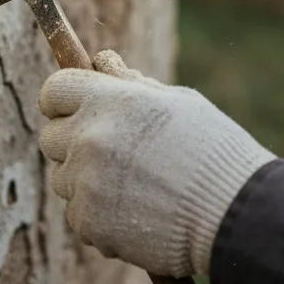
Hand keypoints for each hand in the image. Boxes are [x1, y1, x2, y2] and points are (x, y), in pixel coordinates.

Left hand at [37, 50, 274, 277]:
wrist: (233, 216)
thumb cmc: (213, 152)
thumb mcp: (178, 102)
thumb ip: (131, 84)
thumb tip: (102, 62)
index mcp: (110, 101)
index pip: (54, 90)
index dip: (63, 100)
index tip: (74, 110)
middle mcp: (89, 138)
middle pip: (49, 137)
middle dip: (73, 142)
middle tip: (112, 154)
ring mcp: (85, 182)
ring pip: (63, 179)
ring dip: (87, 182)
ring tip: (135, 187)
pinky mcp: (88, 221)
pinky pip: (77, 214)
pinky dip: (99, 217)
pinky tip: (137, 213)